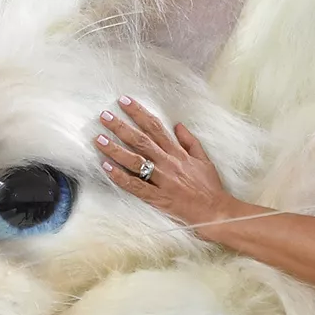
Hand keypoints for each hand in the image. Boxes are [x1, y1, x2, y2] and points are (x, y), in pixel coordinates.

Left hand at [94, 96, 239, 234]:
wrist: (216, 212)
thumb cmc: (210, 187)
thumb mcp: (204, 159)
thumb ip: (190, 141)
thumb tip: (178, 125)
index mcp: (178, 153)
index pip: (155, 127)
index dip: (139, 113)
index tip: (124, 102)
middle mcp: (168, 163)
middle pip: (141, 141)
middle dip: (121, 127)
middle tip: (104, 116)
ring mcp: (162, 180)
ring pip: (135, 161)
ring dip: (115, 149)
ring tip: (99, 139)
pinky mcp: (158, 198)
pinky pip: (136, 186)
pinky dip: (120, 177)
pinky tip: (106, 167)